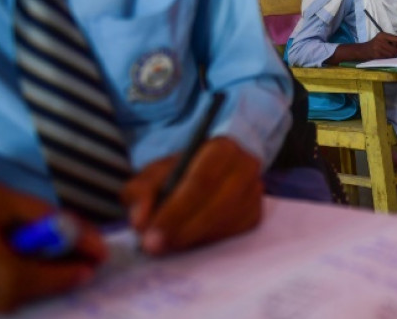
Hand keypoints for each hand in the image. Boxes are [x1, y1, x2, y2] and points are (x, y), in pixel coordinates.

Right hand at [0, 172, 105, 312]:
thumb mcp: (1, 197)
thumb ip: (47, 219)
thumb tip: (95, 244)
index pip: (11, 276)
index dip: (54, 277)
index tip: (88, 267)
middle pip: (7, 297)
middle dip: (48, 282)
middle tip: (76, 264)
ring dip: (29, 285)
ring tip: (44, 260)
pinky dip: (7, 288)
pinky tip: (14, 266)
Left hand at [122, 136, 263, 255]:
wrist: (203, 175)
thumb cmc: (177, 174)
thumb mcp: (152, 175)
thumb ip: (141, 193)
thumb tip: (141, 222)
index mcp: (222, 148)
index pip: (202, 181)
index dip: (176, 210)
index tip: (150, 235)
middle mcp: (246, 167)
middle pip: (219, 203)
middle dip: (184, 229)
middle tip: (154, 247)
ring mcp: (254, 192)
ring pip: (227, 222)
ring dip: (194, 239)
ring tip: (166, 247)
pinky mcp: (256, 215)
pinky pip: (234, 234)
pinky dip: (208, 242)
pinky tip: (188, 243)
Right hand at [363, 32, 396, 58]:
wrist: (363, 50)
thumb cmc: (375, 44)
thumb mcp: (382, 39)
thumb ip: (391, 41)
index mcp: (382, 35)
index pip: (396, 39)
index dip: (396, 44)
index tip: (392, 45)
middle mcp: (380, 41)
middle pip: (395, 49)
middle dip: (395, 52)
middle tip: (390, 51)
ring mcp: (378, 48)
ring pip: (392, 55)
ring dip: (391, 56)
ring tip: (386, 54)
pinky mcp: (377, 55)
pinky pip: (387, 58)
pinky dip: (387, 58)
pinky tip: (383, 56)